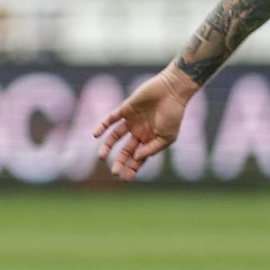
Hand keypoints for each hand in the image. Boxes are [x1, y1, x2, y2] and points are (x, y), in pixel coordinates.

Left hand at [93, 65, 196, 179]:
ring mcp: (132, 120)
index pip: (139, 157)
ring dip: (107, 146)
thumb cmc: (174, 114)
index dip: (133, 168)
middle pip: (126, 150)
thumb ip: (152, 148)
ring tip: (101, 157)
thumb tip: (136, 157)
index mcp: (151, 139)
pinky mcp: (125, 108)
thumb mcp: (167, 137)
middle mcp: (140, 131)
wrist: (172, 90)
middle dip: (120, 161)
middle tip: (114, 173)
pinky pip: (110, 119)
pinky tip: (95, 135)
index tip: (126, 178)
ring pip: (115, 136)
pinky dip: (102, 126)